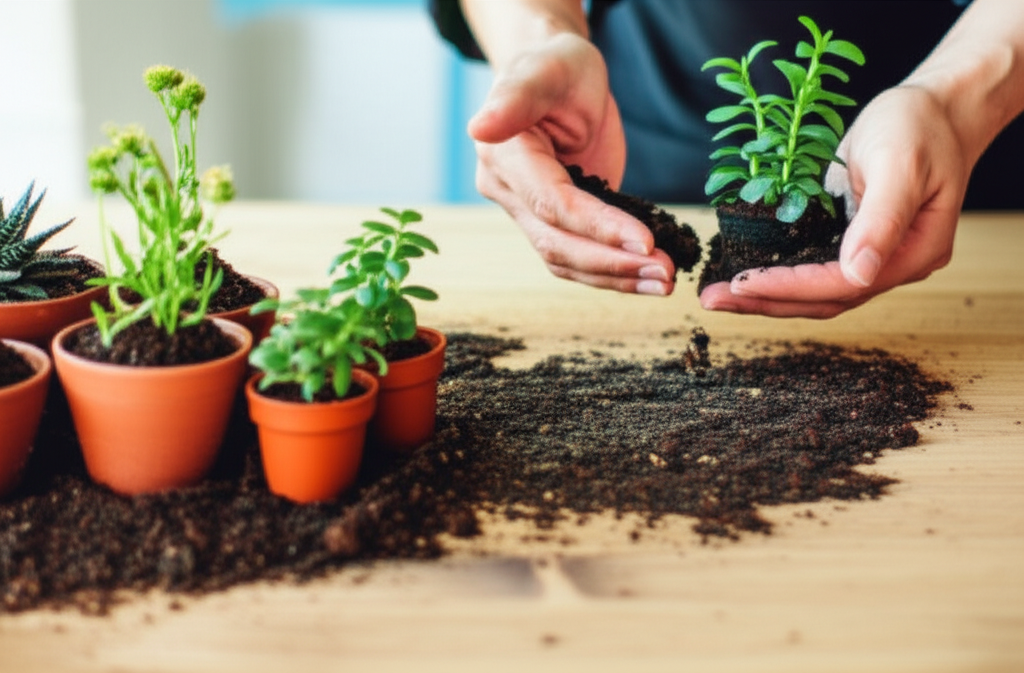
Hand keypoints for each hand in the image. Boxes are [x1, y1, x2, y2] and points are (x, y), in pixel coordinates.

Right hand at [470, 33, 674, 294]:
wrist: (560, 79)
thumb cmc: (556, 67)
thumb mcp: (545, 69)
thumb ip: (515, 98)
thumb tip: (479, 127)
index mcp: (503, 157)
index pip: (552, 205)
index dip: (597, 227)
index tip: (645, 242)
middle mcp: (508, 192)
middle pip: (558, 244)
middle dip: (613, 262)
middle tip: (664, 271)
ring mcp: (528, 212)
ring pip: (566, 261)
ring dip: (616, 277)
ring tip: (664, 281)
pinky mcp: (554, 223)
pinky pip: (580, 258)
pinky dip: (613, 271)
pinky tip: (648, 277)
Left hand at [700, 85, 968, 317]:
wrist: (935, 109)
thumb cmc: (920, 126)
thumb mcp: (900, 164)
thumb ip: (881, 219)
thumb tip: (859, 273)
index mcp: (915, 252)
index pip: (844, 285)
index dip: (791, 288)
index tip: (743, 283)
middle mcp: (893, 264)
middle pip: (824, 299)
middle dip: (766, 300)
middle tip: (712, 299)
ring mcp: (873, 257)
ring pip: (814, 292)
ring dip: (765, 296)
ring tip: (716, 295)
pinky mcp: (851, 244)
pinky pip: (811, 270)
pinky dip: (777, 276)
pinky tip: (742, 273)